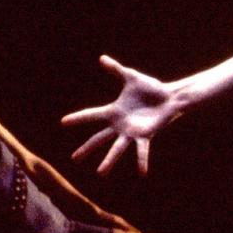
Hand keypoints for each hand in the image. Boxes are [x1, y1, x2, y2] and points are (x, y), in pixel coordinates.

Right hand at [61, 55, 182, 175]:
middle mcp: (120, 125)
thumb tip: (102, 58)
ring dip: (109, 161)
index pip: (91, 116)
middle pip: (99, 138)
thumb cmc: (151, 88)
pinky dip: (142, 161)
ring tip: (100, 173)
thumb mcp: (131, 77)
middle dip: (86, 148)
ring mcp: (131, 133)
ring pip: (117, 149)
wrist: (169, 96)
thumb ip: (116, 69)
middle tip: (74, 158)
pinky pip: (143, 151)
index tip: (63, 122)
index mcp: (114, 112)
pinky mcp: (145, 136)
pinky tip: (142, 173)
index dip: (77, 118)